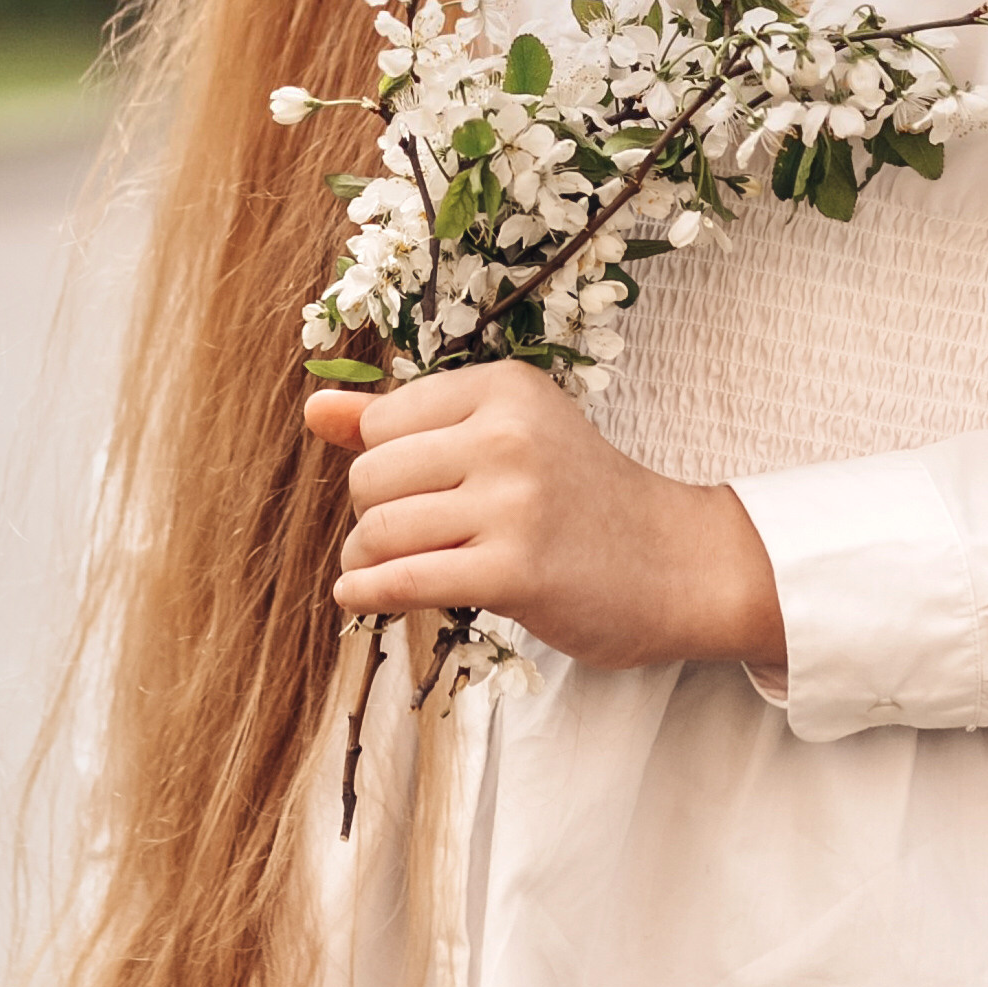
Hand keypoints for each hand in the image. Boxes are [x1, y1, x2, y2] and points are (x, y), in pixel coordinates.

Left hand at [307, 358, 783, 675]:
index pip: (382, 422)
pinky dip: (367, 594)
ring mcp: (514, 503)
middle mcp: (508, 435)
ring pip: (379, 529)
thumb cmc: (580, 500)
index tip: (413, 492)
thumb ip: (404, 421)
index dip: (380, 464)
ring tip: (383, 570)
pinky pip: (403, 580)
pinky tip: (362, 598)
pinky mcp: (516, 571)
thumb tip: (312, 410)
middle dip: (369, 515)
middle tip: (404, 537)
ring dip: (364, 561)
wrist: (675, 564)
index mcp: (505, 388)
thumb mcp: (504, 437)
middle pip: (370, 475)